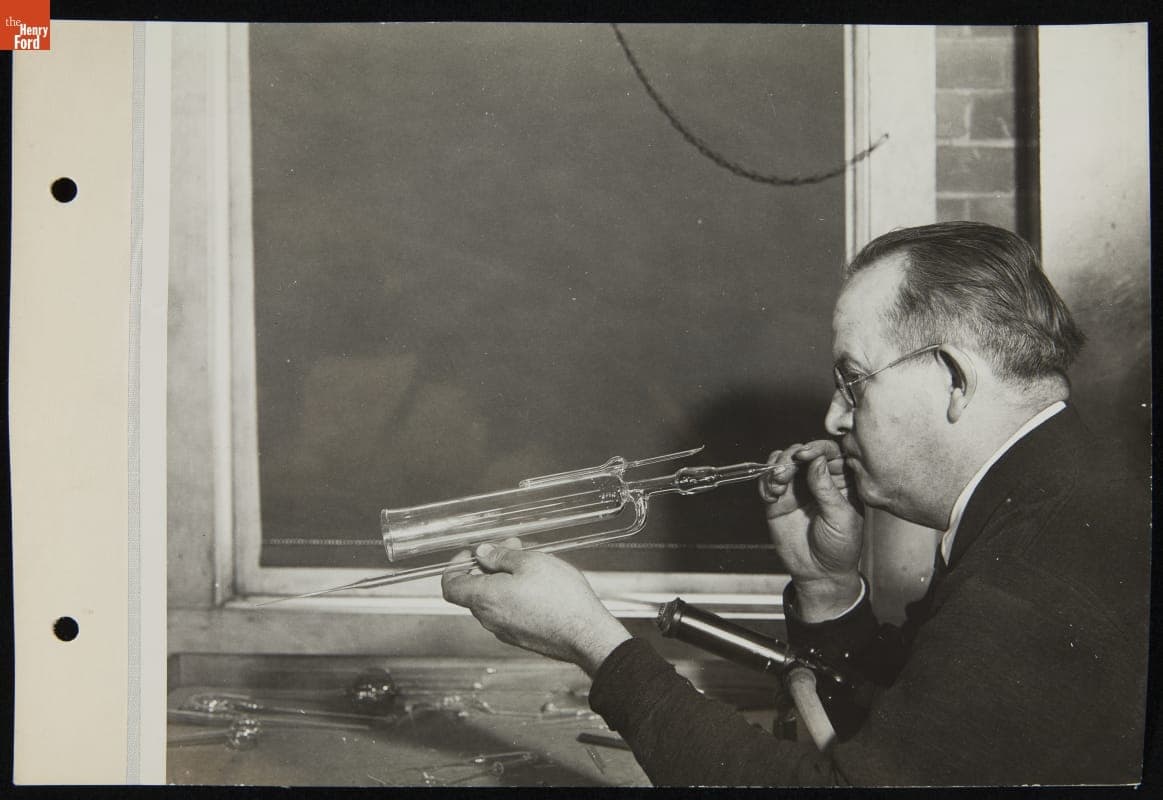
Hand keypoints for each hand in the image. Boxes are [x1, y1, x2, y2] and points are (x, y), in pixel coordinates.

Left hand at [441, 538, 631, 674]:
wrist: (586, 634)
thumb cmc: (560, 598)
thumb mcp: (530, 562)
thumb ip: (500, 556)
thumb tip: (483, 553)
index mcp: (484, 598)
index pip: (450, 586)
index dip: (455, 566)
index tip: (471, 554)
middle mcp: (489, 619)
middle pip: (474, 590)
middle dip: (489, 565)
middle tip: (512, 547)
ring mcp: (505, 631)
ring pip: (493, 600)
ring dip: (504, 579)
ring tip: (530, 563)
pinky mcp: (521, 637)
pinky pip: (508, 612)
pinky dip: (514, 595)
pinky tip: (537, 585)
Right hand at [758, 440, 863, 620]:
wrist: (820, 574)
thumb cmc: (840, 548)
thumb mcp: (841, 517)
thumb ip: (826, 488)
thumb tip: (816, 460)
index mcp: (841, 481)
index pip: (829, 451)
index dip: (817, 447)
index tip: (807, 454)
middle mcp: (817, 480)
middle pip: (802, 452)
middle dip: (793, 455)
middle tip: (790, 468)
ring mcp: (797, 489)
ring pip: (782, 462)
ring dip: (777, 466)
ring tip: (779, 482)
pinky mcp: (778, 501)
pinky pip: (767, 482)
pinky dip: (765, 482)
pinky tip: (773, 495)